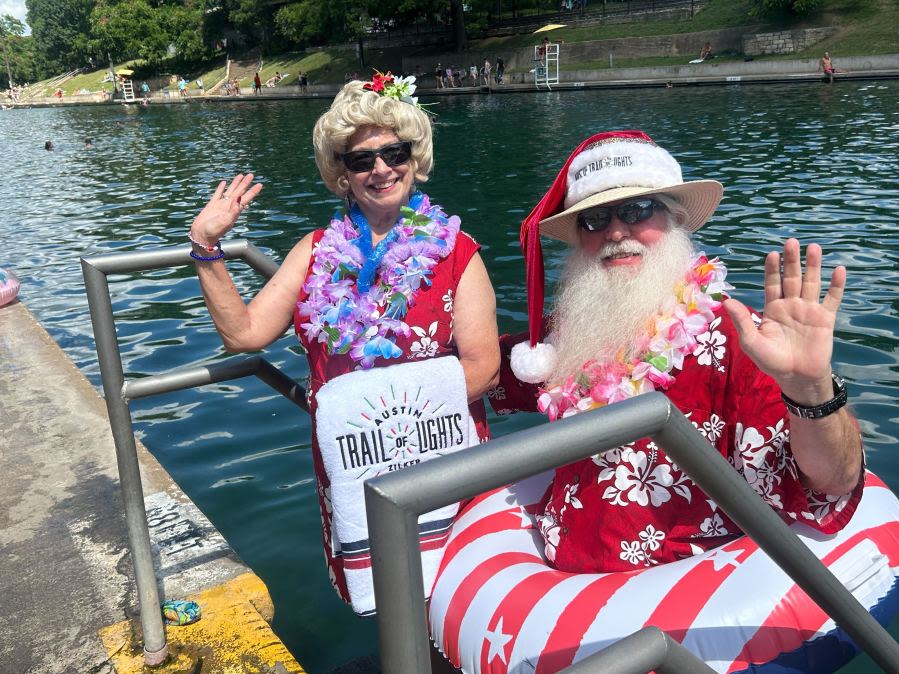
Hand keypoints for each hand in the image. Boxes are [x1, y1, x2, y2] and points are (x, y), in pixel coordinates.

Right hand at [190, 173, 262, 246]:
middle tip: (251, 175)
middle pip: (239, 192)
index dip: (253, 191)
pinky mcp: (212, 205)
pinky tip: (224, 183)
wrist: (202, 236)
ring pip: (230, 191)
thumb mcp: (226, 222)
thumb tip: (239, 198)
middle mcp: (229, 207)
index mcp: (234, 211)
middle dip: (245, 183)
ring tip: (240, 175)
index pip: (246, 198)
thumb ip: (233, 211)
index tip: (259, 184)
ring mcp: (221, 205)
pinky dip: (221, 188)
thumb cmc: (214, 231)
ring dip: (235, 183)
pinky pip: (218, 194)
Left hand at [723, 238, 845, 400]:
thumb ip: (741, 321)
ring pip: (811, 283)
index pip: (772, 284)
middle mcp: (791, 305)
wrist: (796, 377)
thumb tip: (726, 301)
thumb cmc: (771, 361)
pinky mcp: (825, 319)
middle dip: (792, 261)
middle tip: (792, 241)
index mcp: (772, 309)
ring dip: (813, 266)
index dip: (772, 269)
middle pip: (791, 278)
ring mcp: (809, 310)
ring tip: (814, 247)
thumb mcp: (751, 342)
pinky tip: (838, 270)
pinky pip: (832, 300)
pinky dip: (836, 286)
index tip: (772, 254)